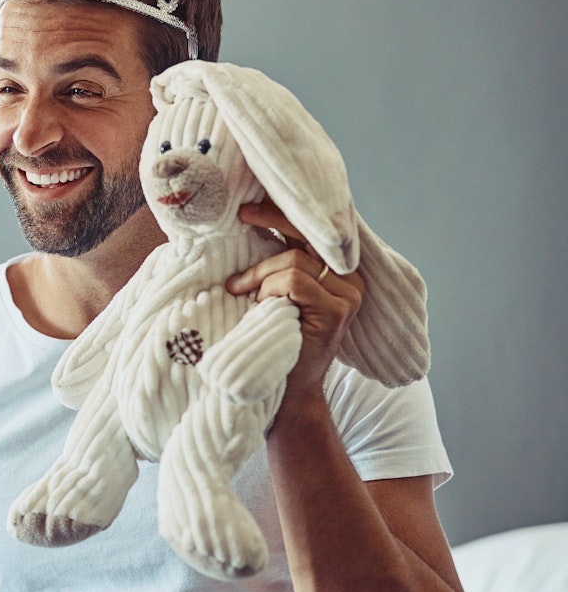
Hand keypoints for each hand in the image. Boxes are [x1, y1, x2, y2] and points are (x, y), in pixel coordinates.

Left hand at [225, 199, 364, 397]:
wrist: (284, 390)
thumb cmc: (271, 338)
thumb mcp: (272, 293)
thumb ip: (275, 263)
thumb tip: (248, 220)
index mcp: (337, 271)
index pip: (313, 230)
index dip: (284, 211)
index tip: (253, 201)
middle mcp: (350, 278)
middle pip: (309, 234)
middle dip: (272, 219)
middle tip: (242, 214)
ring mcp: (348, 295)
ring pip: (295, 260)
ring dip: (261, 275)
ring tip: (245, 294)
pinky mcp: (338, 311)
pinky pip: (295, 281)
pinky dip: (270, 289)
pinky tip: (260, 306)